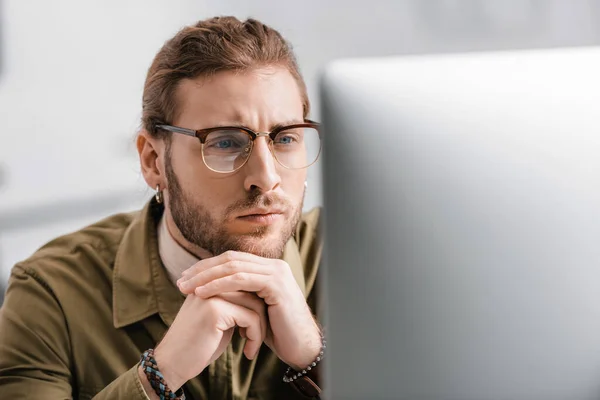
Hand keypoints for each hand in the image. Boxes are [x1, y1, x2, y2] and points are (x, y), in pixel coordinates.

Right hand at [150, 291, 266, 390]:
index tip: (256, 328)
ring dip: (260, 329)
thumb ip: (234, 304)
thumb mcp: (218, 319)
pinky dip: (255, 337)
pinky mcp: (216, 311)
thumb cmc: (198, 345)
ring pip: (255, 304)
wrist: (171, 364)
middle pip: (254, 291)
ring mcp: (212, 295)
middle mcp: (210, 284)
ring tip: (252, 345)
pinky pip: (251, 318)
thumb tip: (261, 298)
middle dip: (261, 316)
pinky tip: (248, 353)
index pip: (246, 284)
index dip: (257, 306)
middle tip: (257, 338)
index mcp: (209, 282)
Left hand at [177, 251, 321, 369]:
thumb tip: (213, 288)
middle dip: (203, 269)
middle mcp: (274, 265)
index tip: (186, 278)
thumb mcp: (255, 307)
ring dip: (206, 277)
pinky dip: (219, 285)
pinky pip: (241, 280)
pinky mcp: (276, 284)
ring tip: (186, 288)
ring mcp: (276, 272)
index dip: (207, 266)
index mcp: (268, 267)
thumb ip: (241, 294)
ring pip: (233, 267)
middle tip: (181, 281)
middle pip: (230, 259)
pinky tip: (203, 293)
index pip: (232, 259)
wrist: (299, 346)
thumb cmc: (277, 331)